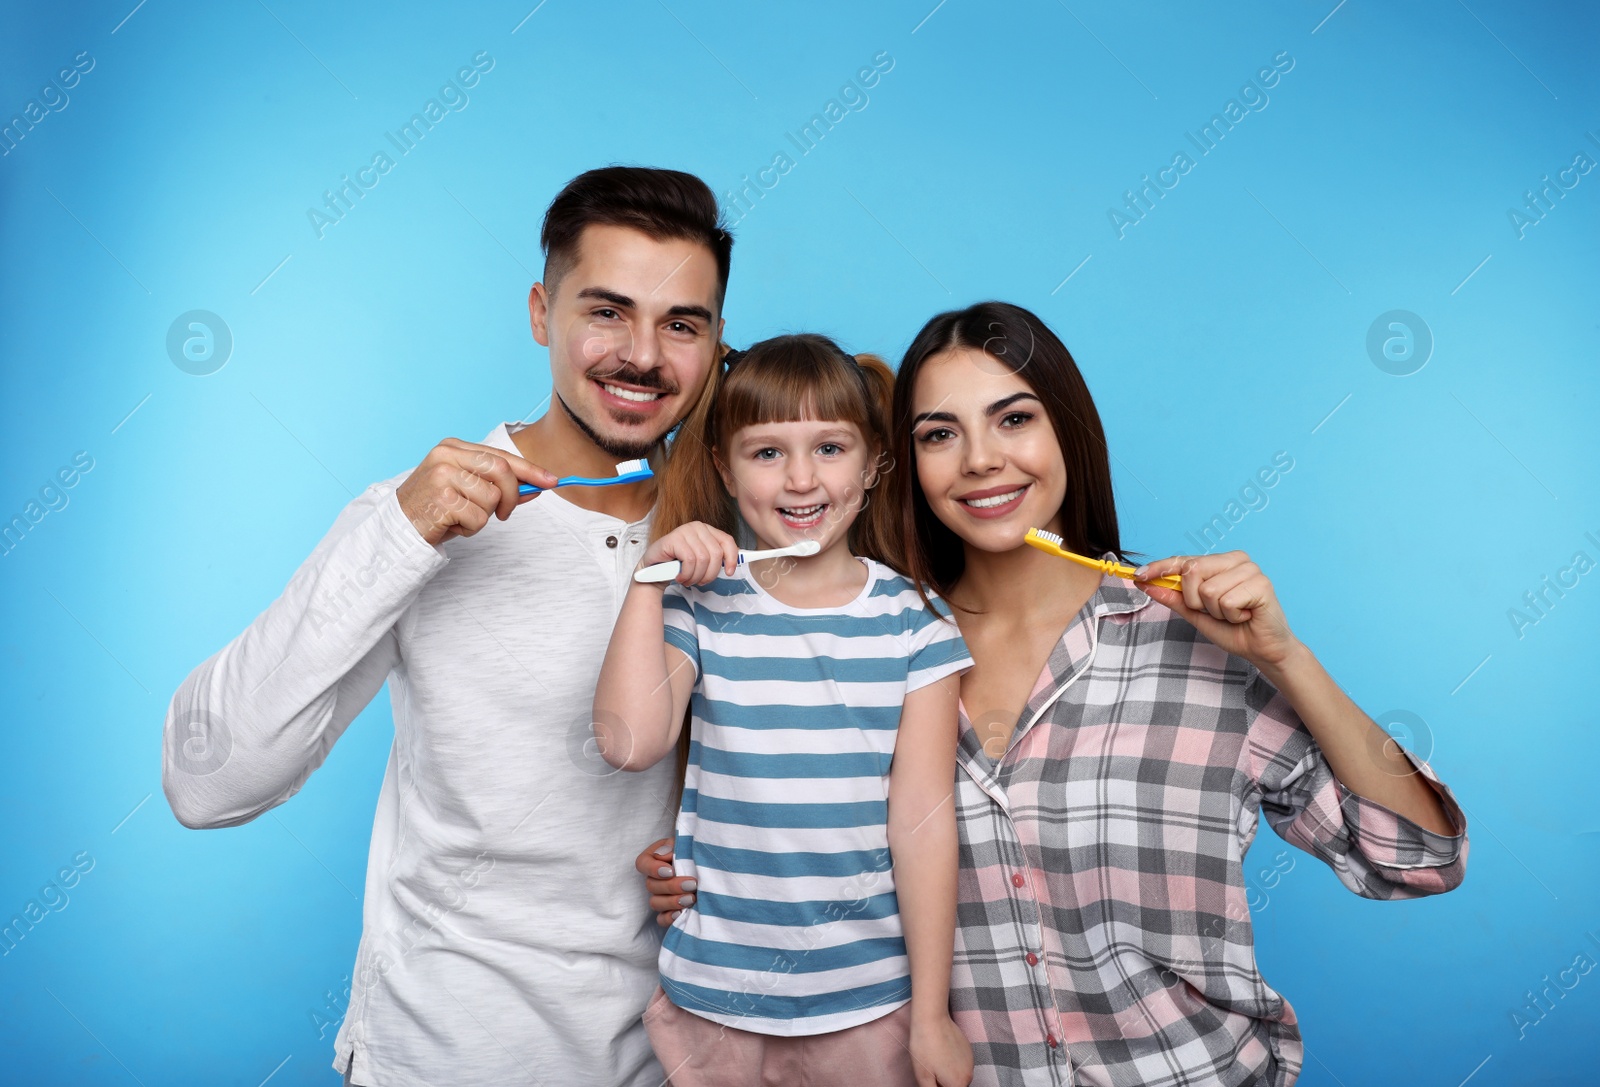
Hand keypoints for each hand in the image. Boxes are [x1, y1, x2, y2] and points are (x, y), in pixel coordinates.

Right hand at [396, 438, 558, 546]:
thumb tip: (537, 486)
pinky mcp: (441, 498)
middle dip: (512, 496)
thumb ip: (499, 486)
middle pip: (503, 471)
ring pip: (492, 498)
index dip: (530, 470)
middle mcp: (447, 455)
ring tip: (462, 517)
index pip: (501, 455)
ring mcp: (442, 475)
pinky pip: (479, 518)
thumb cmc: (436, 508)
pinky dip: (471, 528)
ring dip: (484, 516)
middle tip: (505, 514)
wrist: (398, 528)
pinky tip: (452, 525)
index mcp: (454, 447)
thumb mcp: (468, 491)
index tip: (552, 481)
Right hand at [634, 839, 695, 926]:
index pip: (642, 863)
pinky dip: (669, 918)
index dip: (653, 869)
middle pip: (651, 886)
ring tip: (691, 898)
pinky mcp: (668, 911)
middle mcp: (654, 878)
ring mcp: (660, 896)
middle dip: (672, 886)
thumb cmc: (695, 851)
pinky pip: (661, 919)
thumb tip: (664, 854)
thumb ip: (675, 846)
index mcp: (654, 858)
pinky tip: (682, 913)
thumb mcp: (686, 843)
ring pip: (655, 903)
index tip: (670, 871)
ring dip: (672, 902)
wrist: (709, 866)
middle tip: (692, 884)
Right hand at [639, 521, 738, 584]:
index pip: (727, 541)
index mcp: (707, 530)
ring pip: (703, 559)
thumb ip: (716, 558)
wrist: (653, 569)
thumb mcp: (702, 561)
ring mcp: (684, 531)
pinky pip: (689, 561)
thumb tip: (733, 563)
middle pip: (716, 554)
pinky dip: (686, 574)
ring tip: (687, 580)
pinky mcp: (673, 539)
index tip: (729, 573)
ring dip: (695, 576)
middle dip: (710, 574)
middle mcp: (697, 527)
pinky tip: (679, 577)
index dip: (731, 558)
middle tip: (700, 581)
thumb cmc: (678, 565)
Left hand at [909, 1013, 972, 1086]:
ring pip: (957, 1075)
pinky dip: (951, 1062)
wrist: (932, 1018)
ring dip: (947, 1073)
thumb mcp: (923, 1076)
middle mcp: (969, 1074)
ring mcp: (970, 1060)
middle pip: (955, 1086)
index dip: (938, 1086)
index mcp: (958, 1083)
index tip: (932, 1077)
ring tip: (933, 1059)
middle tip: (929, 1069)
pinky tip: (939, 1051)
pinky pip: (960, 1063)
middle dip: (942, 1083)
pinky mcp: (968, 1049)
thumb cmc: (924, 1046)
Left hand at [1134, 550, 1300, 670]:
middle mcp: (1236, 560)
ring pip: (1208, 590)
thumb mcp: (1195, 613)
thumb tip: (1145, 583)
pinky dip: (1231, 616)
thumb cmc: (1233, 629)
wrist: (1262, 649)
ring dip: (1216, 612)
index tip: (1138, 576)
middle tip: (1215, 612)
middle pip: (1192, 571)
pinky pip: (1227, 601)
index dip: (1159, 568)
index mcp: (1220, 562)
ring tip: (1233, 615)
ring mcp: (1251, 569)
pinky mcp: (1262, 584)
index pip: (1183, 560)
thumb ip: (1173, 597)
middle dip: (1195, 600)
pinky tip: (1245, 616)